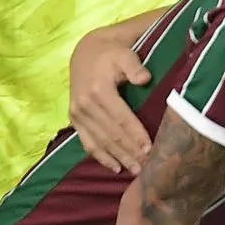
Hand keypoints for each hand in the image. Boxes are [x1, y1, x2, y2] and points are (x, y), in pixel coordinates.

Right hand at [70, 24, 152, 173]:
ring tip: (136, 171)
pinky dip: (101, 157)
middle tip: (148, 166)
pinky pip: (87, 142)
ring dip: (118, 158)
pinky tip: (115, 167)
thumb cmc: (111, 54)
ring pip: (100, 142)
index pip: (121, 118)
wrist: (85, 52)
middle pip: (111, 134)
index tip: (150, 149)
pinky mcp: (74, 119)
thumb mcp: (124, 53)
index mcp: (99, 90)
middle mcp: (85, 104)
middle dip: (130, 152)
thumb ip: (134, 66)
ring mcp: (77, 114)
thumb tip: (145, 79)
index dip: (136, 134)